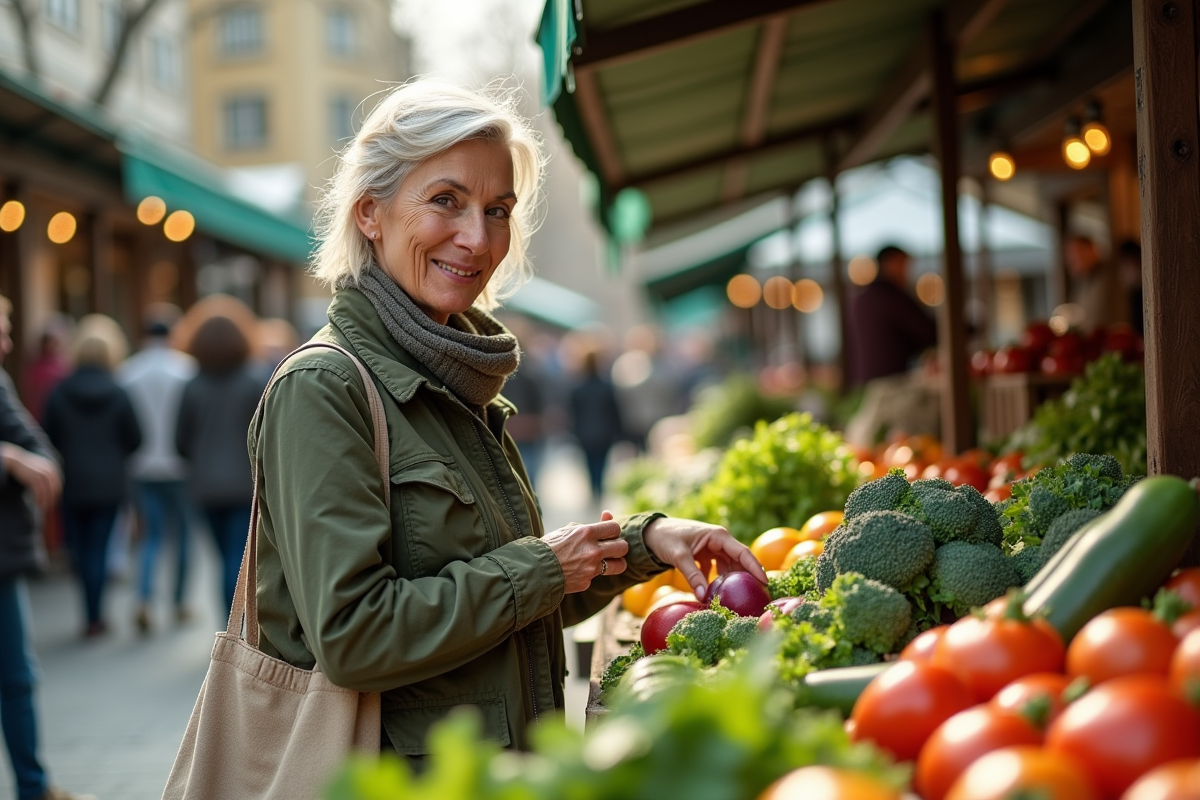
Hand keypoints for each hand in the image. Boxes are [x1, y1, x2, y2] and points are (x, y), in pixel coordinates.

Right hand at [0, 443, 60, 511]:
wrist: (14, 460)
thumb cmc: (26, 467)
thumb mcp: (39, 469)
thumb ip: (46, 476)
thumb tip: (50, 489)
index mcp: (51, 468)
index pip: (58, 484)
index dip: (57, 493)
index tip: (54, 501)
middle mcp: (48, 471)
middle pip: (54, 488)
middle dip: (53, 499)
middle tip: (50, 507)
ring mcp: (41, 474)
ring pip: (47, 491)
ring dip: (46, 501)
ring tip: (43, 508)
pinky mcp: (33, 478)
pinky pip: (39, 491)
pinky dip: (39, 499)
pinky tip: (37, 504)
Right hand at [543, 510, 628, 592]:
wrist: (533, 568)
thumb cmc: (551, 545)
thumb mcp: (570, 530)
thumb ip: (592, 525)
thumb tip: (609, 515)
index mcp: (587, 533)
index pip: (615, 528)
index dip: (612, 531)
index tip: (607, 534)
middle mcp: (592, 551)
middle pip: (623, 547)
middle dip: (619, 546)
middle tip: (611, 548)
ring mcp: (591, 569)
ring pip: (619, 565)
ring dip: (616, 562)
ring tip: (607, 561)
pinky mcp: (587, 582)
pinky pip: (597, 576)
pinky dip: (591, 573)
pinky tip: (578, 571)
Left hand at [643, 516, 765, 601]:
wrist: (652, 534)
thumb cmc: (666, 538)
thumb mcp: (678, 556)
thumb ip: (691, 575)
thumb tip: (703, 596)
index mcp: (718, 536)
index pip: (742, 552)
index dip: (755, 567)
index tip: (766, 582)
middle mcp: (720, 541)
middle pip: (739, 561)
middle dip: (748, 578)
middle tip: (758, 596)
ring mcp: (714, 548)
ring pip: (730, 567)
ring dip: (732, 582)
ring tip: (739, 599)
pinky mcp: (707, 556)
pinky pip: (718, 570)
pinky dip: (719, 582)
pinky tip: (716, 595)